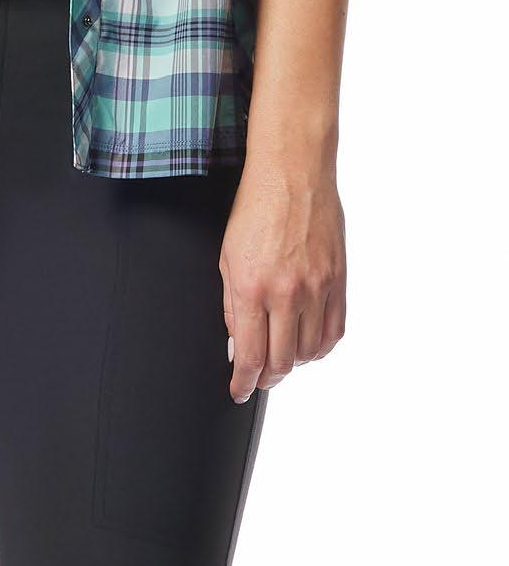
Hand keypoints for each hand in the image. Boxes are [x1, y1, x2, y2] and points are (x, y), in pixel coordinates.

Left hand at [218, 150, 346, 402]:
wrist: (293, 174)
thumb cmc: (255, 209)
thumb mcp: (227, 258)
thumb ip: (232, 304)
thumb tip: (237, 342)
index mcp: (253, 288)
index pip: (250, 355)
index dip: (244, 382)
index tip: (239, 391)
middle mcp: (288, 293)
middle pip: (282, 360)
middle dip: (268, 377)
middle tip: (260, 378)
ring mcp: (318, 287)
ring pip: (310, 350)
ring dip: (294, 363)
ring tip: (282, 361)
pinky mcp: (339, 279)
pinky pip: (334, 330)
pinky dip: (320, 347)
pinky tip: (308, 347)